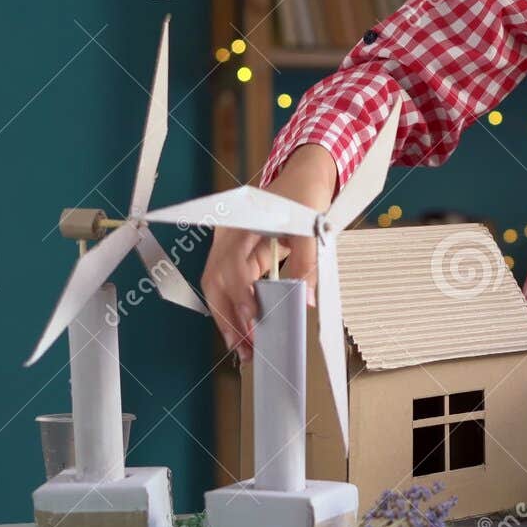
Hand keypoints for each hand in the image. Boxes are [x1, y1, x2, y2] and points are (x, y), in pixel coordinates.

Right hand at [199, 144, 336, 361]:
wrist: (303, 178)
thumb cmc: (304, 197)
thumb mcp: (311, 228)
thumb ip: (307, 263)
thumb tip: (305, 300)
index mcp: (241, 224)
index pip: (232, 265)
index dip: (240, 293)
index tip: (252, 317)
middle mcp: (227, 237)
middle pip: (216, 282)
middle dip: (228, 317)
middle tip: (246, 347)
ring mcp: (228, 248)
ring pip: (217, 288)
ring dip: (227, 319)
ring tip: (243, 348)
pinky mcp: (235, 257)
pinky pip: (228, 286)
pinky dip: (234, 309)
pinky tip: (243, 332)